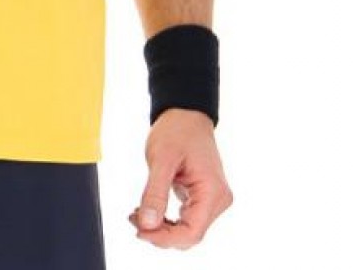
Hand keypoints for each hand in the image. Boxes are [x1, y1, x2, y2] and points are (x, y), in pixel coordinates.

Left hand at [127, 108, 232, 248]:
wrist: (186, 113)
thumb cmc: (177, 129)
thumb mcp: (161, 159)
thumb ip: (155, 193)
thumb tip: (147, 225)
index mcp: (213, 192)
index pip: (191, 232)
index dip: (164, 238)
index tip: (140, 232)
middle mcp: (218, 200)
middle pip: (190, 234)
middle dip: (160, 233)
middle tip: (134, 220)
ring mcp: (212, 199)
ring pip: (187, 229)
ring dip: (162, 228)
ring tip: (137, 214)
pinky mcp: (203, 197)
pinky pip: (186, 218)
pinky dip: (167, 219)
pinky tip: (149, 211)